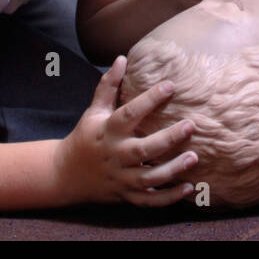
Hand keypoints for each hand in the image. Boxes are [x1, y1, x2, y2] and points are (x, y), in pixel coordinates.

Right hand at [55, 58, 197, 205]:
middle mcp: (115, 155)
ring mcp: (121, 178)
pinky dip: (168, 198)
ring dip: (172, 170)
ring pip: (149, 178)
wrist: (64, 175)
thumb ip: (108, 86)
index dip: (149, 99)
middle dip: (168, 139)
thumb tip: (121, 58)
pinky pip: (149, 201)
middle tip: (191, 125)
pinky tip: (188, 188)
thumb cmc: (85, 137)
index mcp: (108, 131)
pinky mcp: (126, 196)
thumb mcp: (93, 111)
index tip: (171, 85)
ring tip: (194, 157)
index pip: (129, 114)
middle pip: (143, 149)